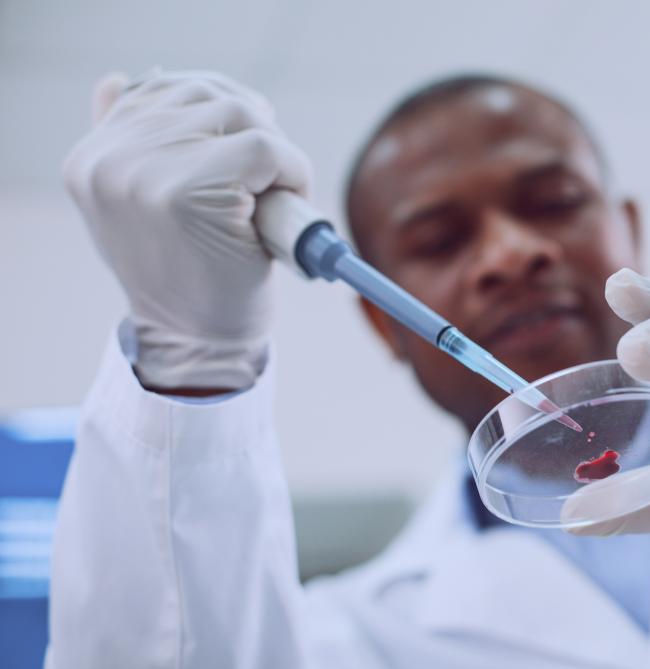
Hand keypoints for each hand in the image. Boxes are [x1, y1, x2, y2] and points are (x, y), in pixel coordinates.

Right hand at [64, 69, 311, 390]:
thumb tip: (118, 81)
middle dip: (252, 126)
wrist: (202, 343)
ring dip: (276, 151)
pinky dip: (294, 173)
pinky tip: (287, 207)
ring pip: (240, 113)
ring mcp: (143, 173)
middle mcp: (108, 158)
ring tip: (275, 197)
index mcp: (92, 157)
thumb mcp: (144, 206)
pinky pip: (265, 148)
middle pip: (205, 92)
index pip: (162, 88)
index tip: (243, 156)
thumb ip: (133, 147)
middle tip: (268, 178)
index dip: (220, 112)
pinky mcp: (190, 193)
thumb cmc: (188, 274)